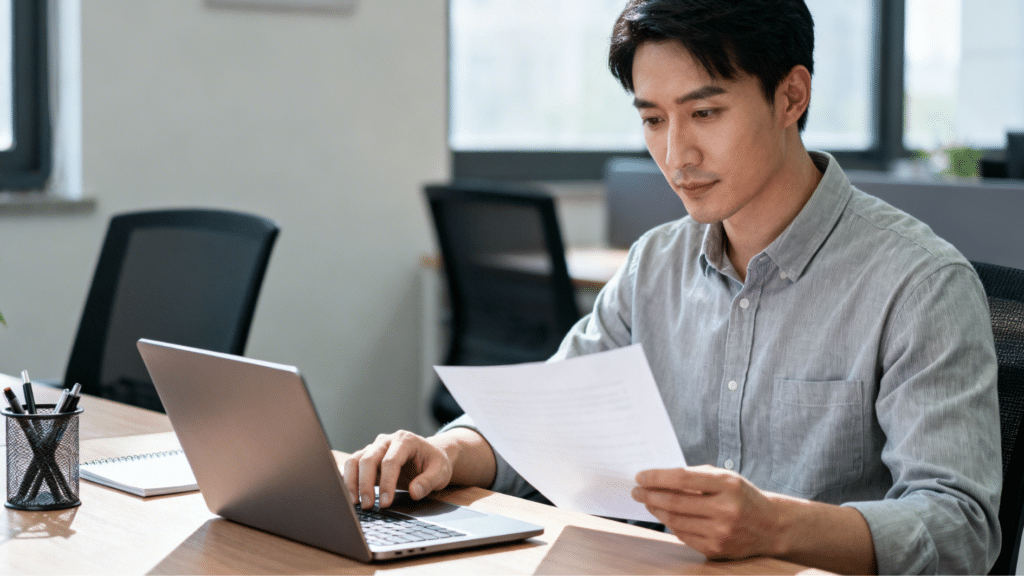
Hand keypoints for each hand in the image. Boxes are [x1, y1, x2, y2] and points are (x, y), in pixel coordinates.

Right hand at [343, 430, 453, 509]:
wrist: (429, 455)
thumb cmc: (434, 463)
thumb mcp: (441, 472)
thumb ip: (429, 482)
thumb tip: (414, 492)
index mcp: (405, 440)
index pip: (390, 461)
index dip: (387, 482)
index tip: (386, 503)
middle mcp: (386, 441)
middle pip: (368, 459)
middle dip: (365, 484)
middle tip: (368, 506)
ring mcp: (375, 448)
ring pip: (355, 461)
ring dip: (352, 482)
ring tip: (356, 503)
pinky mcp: (367, 457)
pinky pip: (352, 466)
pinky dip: (349, 480)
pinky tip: (351, 496)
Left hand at [630, 465, 781, 559]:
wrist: (771, 526)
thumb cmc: (743, 497)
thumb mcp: (726, 478)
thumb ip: (695, 477)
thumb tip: (658, 479)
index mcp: (728, 484)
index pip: (682, 478)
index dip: (657, 477)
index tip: (640, 476)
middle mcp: (725, 509)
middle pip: (675, 502)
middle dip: (650, 495)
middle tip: (636, 491)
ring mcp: (721, 532)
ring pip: (676, 521)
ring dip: (656, 510)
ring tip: (647, 502)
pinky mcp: (716, 549)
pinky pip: (683, 536)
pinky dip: (670, 525)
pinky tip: (663, 516)